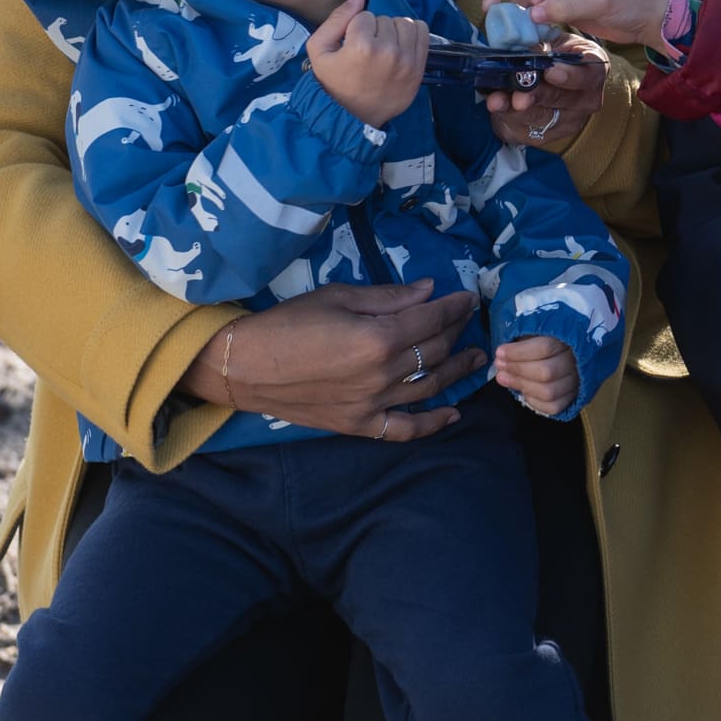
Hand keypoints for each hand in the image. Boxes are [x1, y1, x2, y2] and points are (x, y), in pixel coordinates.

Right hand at [177, 279, 487, 440]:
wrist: (245, 365)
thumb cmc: (288, 321)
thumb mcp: (339, 296)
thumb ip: (389, 296)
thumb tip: (430, 290)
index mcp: (380, 336)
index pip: (433, 320)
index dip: (455, 307)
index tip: (469, 298)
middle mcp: (384, 373)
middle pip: (435, 351)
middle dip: (458, 333)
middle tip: (470, 322)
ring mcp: (374, 404)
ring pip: (429, 387)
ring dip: (457, 372)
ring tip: (475, 359)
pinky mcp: (359, 425)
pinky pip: (405, 430)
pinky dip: (432, 424)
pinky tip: (453, 414)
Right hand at [307, 0, 426, 125]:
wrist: (353, 117)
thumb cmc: (333, 83)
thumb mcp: (319, 50)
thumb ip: (336, 19)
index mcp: (362, 46)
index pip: (364, 16)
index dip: (356, 27)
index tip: (352, 44)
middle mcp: (389, 51)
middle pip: (385, 19)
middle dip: (375, 29)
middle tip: (367, 49)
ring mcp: (407, 60)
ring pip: (404, 23)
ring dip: (394, 30)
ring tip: (383, 46)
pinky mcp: (419, 68)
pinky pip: (422, 32)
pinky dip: (412, 33)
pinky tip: (399, 45)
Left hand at [480, 32, 606, 152]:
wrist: (539, 77)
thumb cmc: (549, 54)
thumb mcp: (549, 41)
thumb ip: (540, 44)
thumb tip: (523, 47)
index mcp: (594, 68)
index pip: (590, 74)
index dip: (571, 75)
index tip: (550, 72)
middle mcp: (588, 99)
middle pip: (564, 100)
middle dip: (538, 95)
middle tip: (519, 93)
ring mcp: (570, 121)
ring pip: (544, 118)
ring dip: (517, 109)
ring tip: (498, 100)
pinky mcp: (548, 136)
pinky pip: (527, 130)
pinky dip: (507, 116)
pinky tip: (497, 105)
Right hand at [484, 0, 678, 53]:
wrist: (648, 19)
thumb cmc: (631, 0)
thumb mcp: (599, 1)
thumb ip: (565, 7)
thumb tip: (530, 15)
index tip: (534, 2)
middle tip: (488, 7)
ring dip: (510, 6)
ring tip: (503, 28)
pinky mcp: (560, 5)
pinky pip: (533, 9)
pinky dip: (525, 21)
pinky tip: (523, 36)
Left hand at [494, 335, 577, 416]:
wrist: (574, 352)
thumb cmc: (550, 338)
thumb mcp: (539, 331)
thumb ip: (524, 340)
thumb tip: (502, 355)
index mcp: (571, 339)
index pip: (545, 347)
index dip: (519, 352)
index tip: (500, 352)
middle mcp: (578, 362)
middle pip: (546, 372)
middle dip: (517, 370)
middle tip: (499, 366)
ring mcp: (578, 383)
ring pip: (549, 392)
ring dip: (521, 385)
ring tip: (504, 378)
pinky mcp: (574, 398)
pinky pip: (553, 407)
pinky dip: (534, 401)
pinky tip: (522, 390)